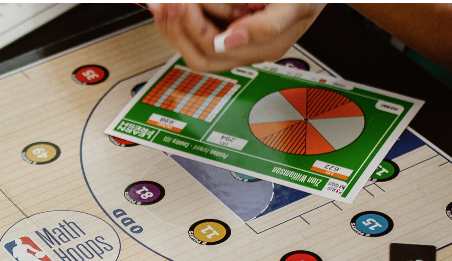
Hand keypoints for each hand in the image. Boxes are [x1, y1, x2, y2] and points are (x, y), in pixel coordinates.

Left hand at [148, 3, 325, 71]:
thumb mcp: (295, 5)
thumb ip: (267, 26)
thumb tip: (230, 40)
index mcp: (263, 48)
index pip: (212, 51)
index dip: (192, 27)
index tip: (183, 3)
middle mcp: (246, 50)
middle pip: (198, 56)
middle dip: (177, 30)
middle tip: (166, 4)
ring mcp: (237, 42)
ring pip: (194, 48)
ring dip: (173, 27)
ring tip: (164, 4)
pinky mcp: (230, 30)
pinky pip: (199, 35)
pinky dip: (180, 22)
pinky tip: (171, 7)